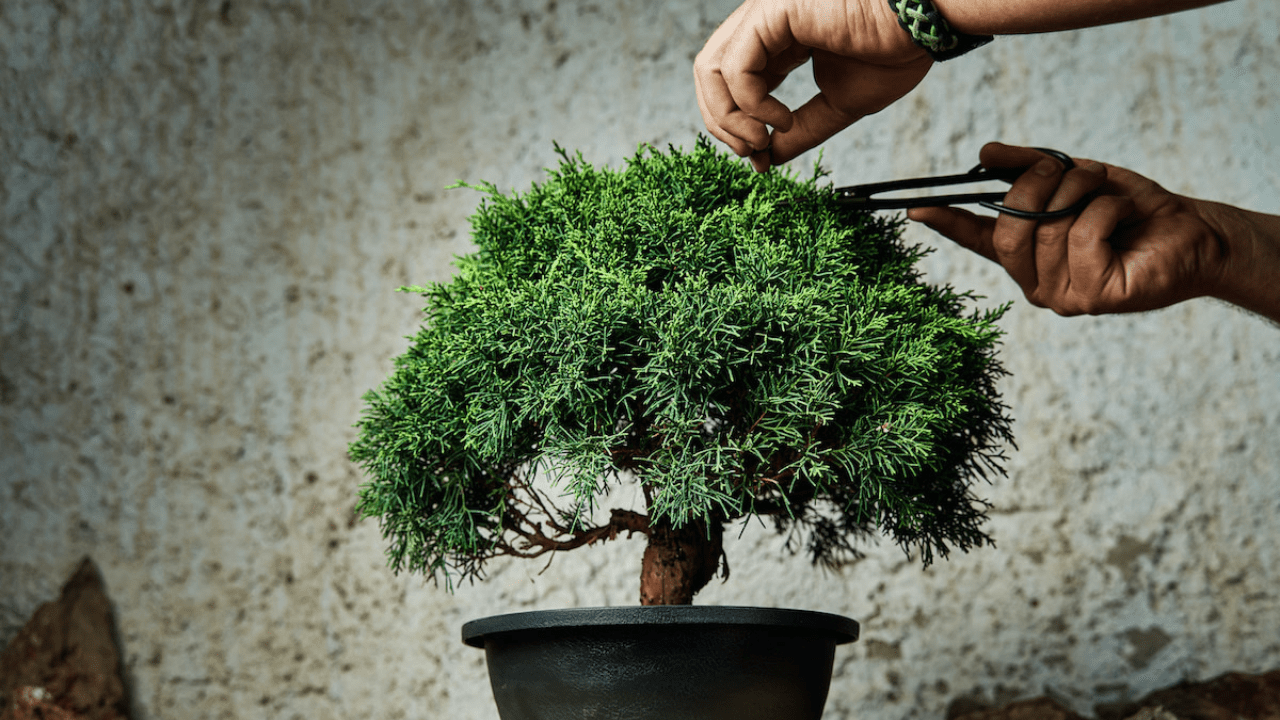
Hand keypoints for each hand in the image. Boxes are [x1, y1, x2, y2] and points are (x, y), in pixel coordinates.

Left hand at [694, 0, 932, 172]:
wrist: (927, 25)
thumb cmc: (894, 52)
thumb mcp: (838, 105)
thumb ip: (800, 131)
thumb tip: (766, 159)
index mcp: (776, 41)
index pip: (728, 83)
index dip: (734, 125)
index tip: (761, 157)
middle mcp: (763, 25)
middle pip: (707, 76)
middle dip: (721, 123)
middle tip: (753, 152)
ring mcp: (764, 15)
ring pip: (710, 70)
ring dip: (728, 117)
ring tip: (761, 141)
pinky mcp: (773, 12)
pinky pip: (735, 66)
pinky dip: (748, 103)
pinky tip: (780, 119)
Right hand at [909, 143, 1234, 315]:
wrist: (1191, 232)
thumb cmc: (1132, 211)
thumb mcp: (1076, 178)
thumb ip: (1030, 168)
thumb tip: (984, 155)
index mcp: (1027, 254)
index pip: (977, 237)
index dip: (947, 222)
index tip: (916, 208)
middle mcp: (1035, 282)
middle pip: (1011, 227)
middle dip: (1040, 185)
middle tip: (1072, 169)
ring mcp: (1060, 295)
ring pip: (1049, 227)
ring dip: (1084, 192)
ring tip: (1108, 195)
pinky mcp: (1090, 298)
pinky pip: (1082, 235)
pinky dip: (1106, 211)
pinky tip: (1123, 220)